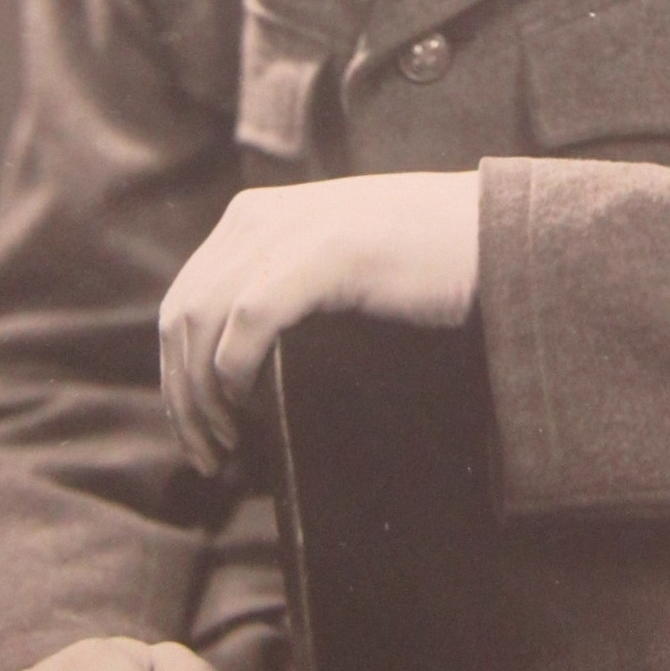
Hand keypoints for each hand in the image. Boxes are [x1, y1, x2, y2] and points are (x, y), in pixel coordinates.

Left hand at [159, 170, 479, 473]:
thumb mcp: (331, 259)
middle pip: (182, 316)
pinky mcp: (326, 254)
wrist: (492, 231)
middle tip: (206, 455)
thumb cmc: (421, 259)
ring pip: (203, 322)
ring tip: (223, 446)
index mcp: (254, 215)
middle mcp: (259, 216)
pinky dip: (234, 370)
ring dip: (202, 396)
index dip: (177, 373)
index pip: (184, 299)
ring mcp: (290, 231)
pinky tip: (249, 403)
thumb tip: (230, 364)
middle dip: (182, 395)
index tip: (197, 431)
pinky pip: (247, 320)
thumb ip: (281, 283)